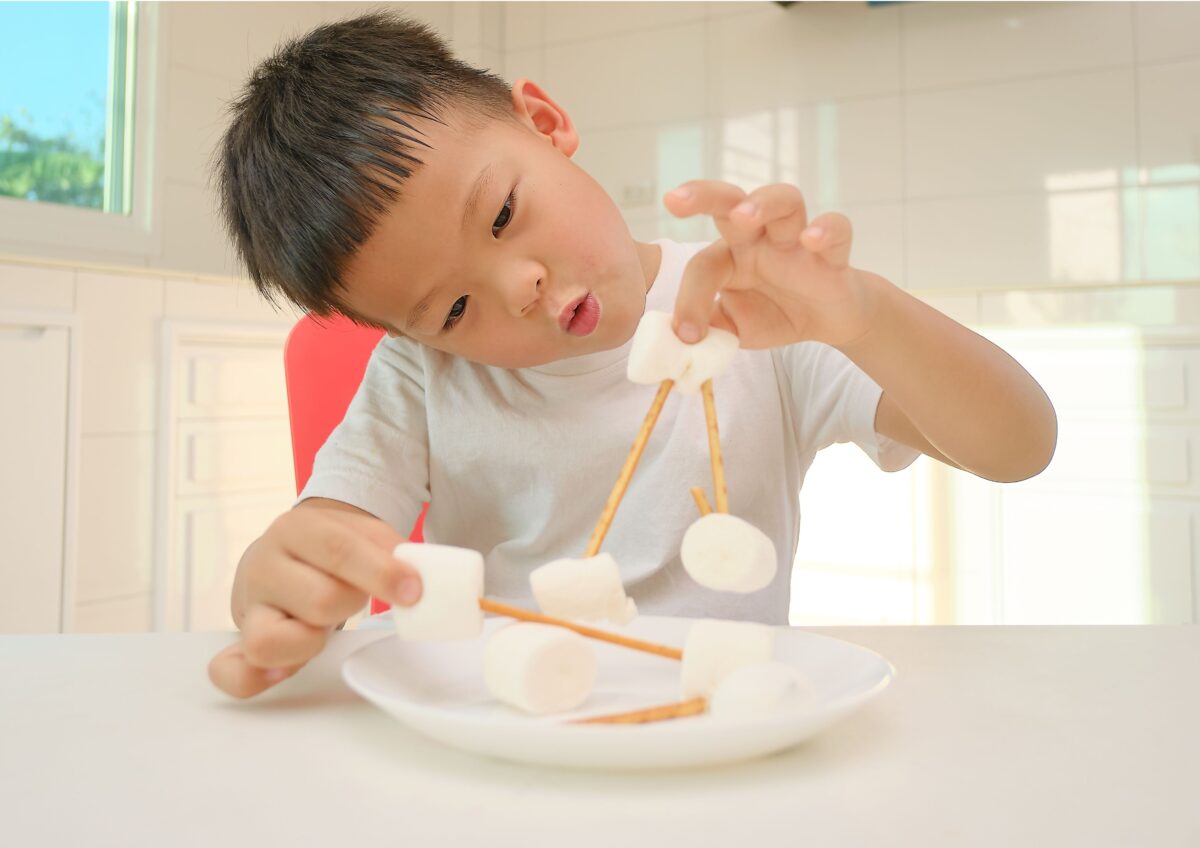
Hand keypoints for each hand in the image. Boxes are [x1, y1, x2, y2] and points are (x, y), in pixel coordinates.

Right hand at [207, 502, 419, 697]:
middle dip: (350, 604)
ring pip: (269, 640)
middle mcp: (264, 565)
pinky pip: (230, 670)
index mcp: (297, 529)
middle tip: (355, 599)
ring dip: (310, 643)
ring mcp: (249, 608)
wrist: (289, 550)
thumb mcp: (364, 534)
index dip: (381, 573)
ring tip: (323, 630)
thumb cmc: (335, 549)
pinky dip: (254, 677)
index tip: (415, 591)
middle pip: (318, 600)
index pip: (338, 549)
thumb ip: (395, 551)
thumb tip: (426, 578)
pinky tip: (284, 671)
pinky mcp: (241, 642)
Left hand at [663, 180, 876, 349]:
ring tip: (743, 216)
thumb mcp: (734, 328)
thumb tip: (677, 334)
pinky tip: (812, 240)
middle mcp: (759, 238)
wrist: (828, 320)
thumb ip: (707, 326)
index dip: (690, 299)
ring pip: (785, 200)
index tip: (686, 334)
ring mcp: (796, 240)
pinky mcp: (833, 252)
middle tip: (675, 200)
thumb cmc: (774, 313)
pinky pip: (837, 229)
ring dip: (763, 202)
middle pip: (731, 199)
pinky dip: (827, 229)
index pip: (704, 265)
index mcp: (730, 254)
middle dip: (703, 195)